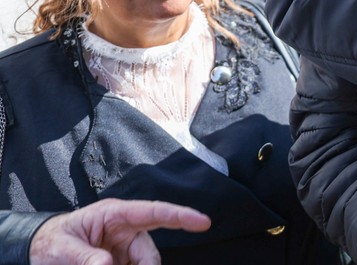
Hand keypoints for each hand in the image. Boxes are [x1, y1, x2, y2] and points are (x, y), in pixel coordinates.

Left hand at [30, 199, 210, 264]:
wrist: (38, 251)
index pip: (154, 212)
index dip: (180, 215)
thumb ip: (83, 257)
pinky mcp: (120, 263)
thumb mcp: (60, 249)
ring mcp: (124, 249)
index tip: (203, 222)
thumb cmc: (49, 241)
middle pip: (149, 254)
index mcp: (115, 215)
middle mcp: (125, 230)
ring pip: (144, 264)